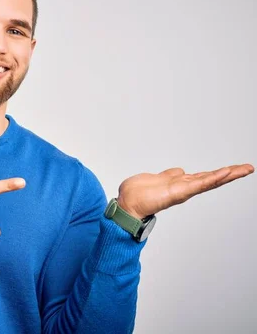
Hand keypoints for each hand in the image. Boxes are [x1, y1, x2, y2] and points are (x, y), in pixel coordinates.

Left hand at [117, 164, 253, 218]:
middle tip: (248, 168)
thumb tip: (180, 171)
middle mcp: (184, 188)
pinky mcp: (179, 193)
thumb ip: (170, 175)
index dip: (219, 172)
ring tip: (244, 169)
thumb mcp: (157, 178)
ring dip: (227, 175)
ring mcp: (183, 191)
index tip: (234, 167)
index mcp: (180, 184)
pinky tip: (225, 172)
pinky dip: (213, 178)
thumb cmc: (138, 194)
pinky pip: (199, 184)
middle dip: (231, 174)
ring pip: (210, 181)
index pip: (204, 176)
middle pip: (212, 179)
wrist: (128, 203)